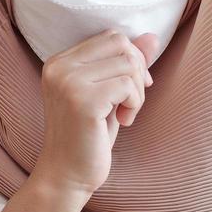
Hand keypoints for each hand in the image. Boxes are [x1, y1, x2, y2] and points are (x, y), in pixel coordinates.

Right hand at [32, 29, 157, 196]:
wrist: (67, 175)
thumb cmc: (88, 135)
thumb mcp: (107, 93)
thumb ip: (124, 63)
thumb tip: (153, 36)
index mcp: (59, 62)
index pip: (110, 37)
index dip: (130, 59)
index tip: (130, 89)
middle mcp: (58, 67)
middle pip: (121, 44)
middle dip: (137, 71)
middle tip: (130, 101)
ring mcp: (68, 82)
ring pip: (128, 64)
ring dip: (137, 91)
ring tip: (124, 113)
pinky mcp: (83, 101)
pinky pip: (128, 85)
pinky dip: (135, 104)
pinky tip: (123, 121)